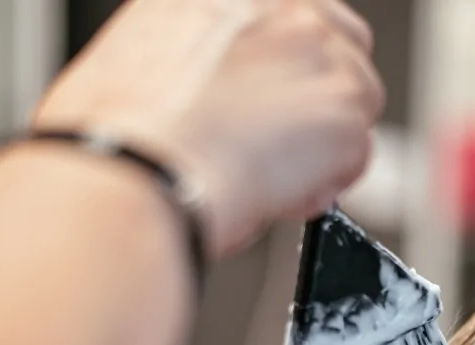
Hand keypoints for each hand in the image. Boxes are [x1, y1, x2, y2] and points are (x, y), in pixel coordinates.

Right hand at [33, 0, 384, 256]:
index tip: (277, 97)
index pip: (294, 14)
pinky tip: (280, 196)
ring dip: (326, 143)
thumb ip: (203, 59)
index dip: (291, 65)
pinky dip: (327, 184)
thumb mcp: (141, 56)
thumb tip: (223, 95)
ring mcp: (318, 51)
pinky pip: (358, 154)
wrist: (129, 171)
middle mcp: (278, 4)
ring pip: (356, 101)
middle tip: (284, 141)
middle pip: (342, 44)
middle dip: (323, 94)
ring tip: (271, 176)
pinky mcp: (343, 106)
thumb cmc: (116, 135)